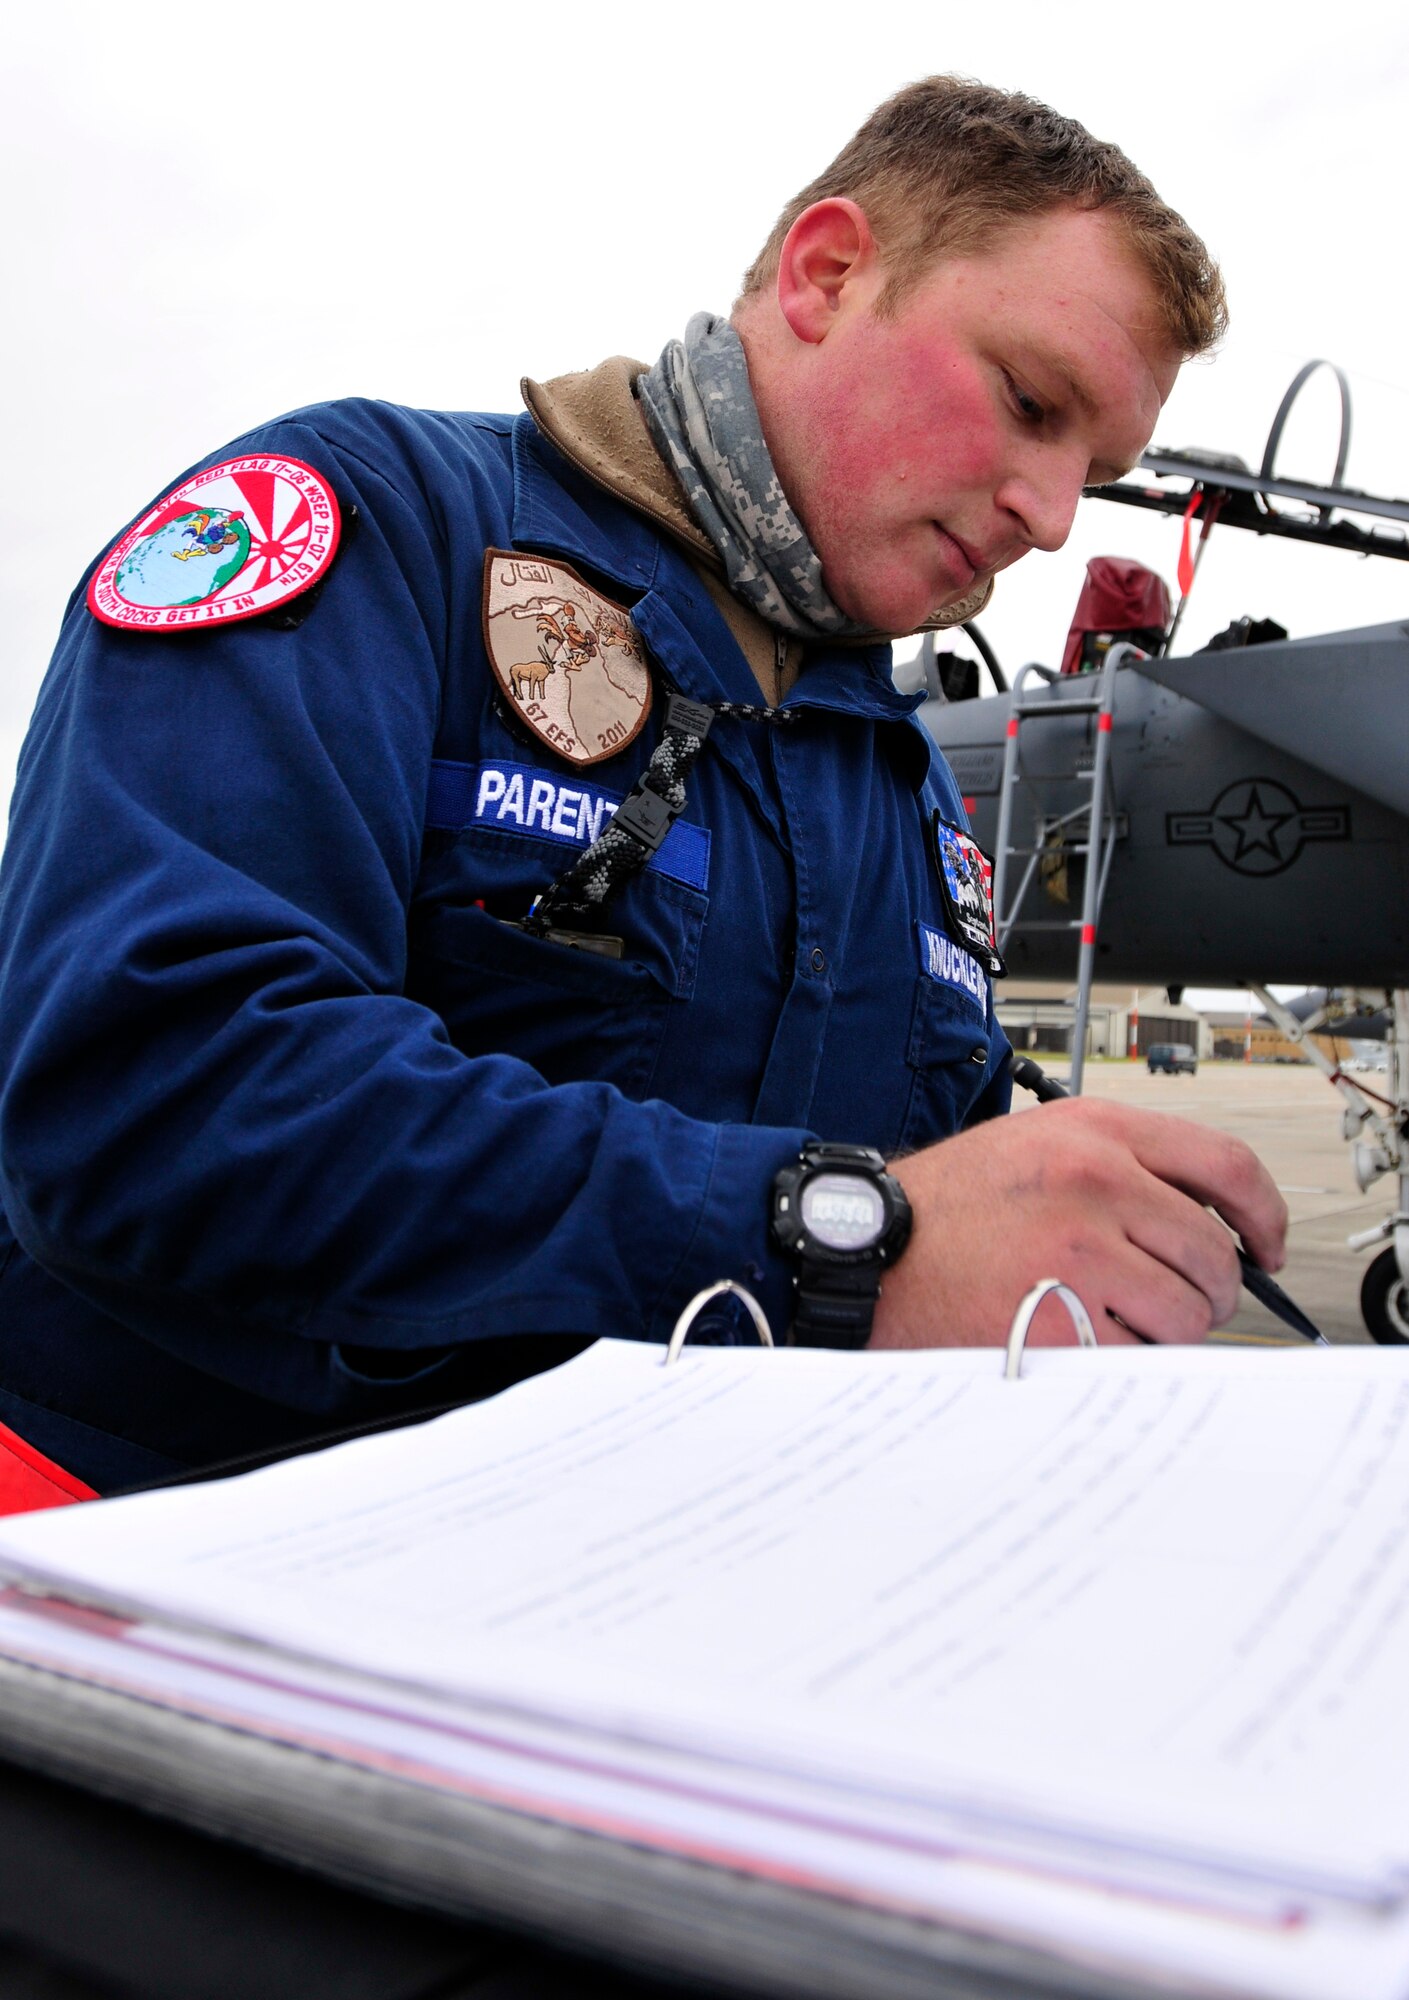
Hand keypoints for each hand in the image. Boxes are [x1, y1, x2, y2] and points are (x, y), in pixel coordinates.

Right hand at [870, 1099, 1286, 1348]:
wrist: (872, 1248)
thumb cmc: (951, 1207)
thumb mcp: (1038, 1146)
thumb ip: (1124, 1167)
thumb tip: (1214, 1224)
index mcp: (1096, 1131)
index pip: (1226, 1166)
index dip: (1265, 1214)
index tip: (1267, 1246)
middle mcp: (1095, 1181)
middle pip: (1215, 1253)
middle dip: (1209, 1290)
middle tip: (1174, 1300)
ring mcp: (1080, 1250)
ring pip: (1189, 1311)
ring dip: (1166, 1329)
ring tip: (1112, 1319)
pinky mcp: (1061, 1317)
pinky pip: (1141, 1354)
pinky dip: (1123, 1360)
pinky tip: (1077, 1337)